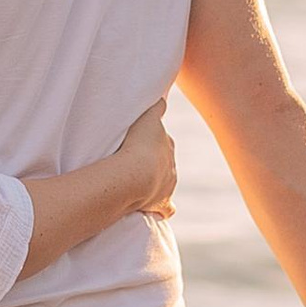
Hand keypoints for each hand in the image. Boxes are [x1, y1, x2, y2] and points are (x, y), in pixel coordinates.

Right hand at [115, 101, 176, 223]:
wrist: (137, 176)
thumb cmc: (137, 144)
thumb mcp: (146, 117)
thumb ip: (156, 107)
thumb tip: (164, 97)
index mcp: (167, 144)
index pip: (162, 139)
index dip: (150, 140)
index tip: (139, 141)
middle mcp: (171, 165)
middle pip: (164, 161)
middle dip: (153, 162)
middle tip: (133, 162)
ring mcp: (168, 185)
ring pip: (166, 182)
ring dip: (155, 182)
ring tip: (138, 184)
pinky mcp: (162, 203)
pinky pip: (166, 208)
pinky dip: (162, 208)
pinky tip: (155, 209)